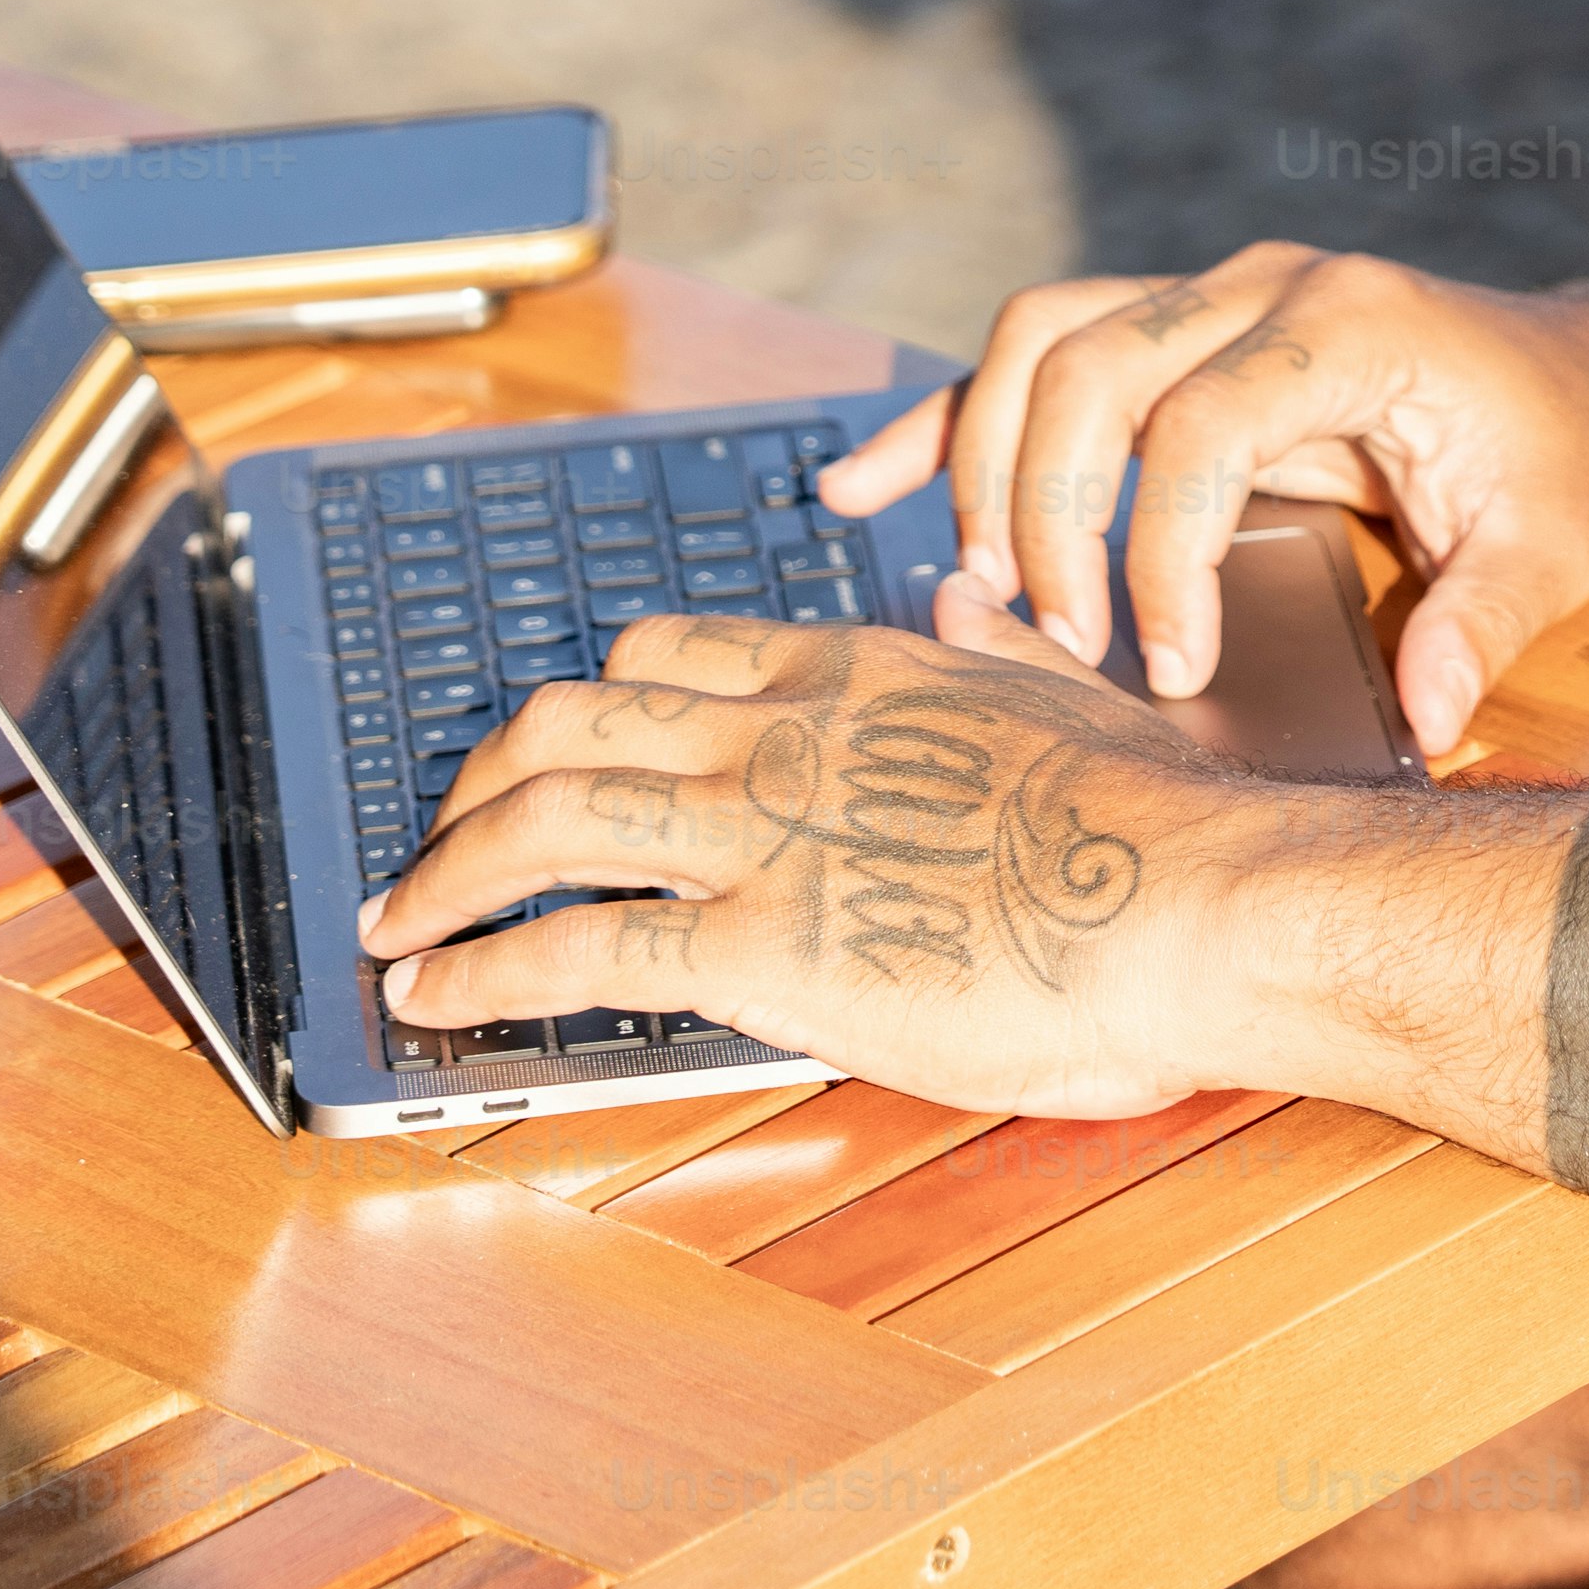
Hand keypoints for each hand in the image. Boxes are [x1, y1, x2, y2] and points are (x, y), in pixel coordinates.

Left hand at [352, 617, 1261, 1114]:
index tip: (543, 746)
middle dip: (474, 781)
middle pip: (565, 721)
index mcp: (853, 668)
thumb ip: (998, 643)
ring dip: (442, 876)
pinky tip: (437, 999)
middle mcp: (781, 731)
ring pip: (543, 821)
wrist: (1196, 900)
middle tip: (434, 839)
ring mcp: (762, 832)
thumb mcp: (1069, 693)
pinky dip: (482, 973)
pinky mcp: (760, 945)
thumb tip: (968, 589)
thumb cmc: (1159, 824)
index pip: (663, 653)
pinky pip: (578, 949)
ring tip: (393, 924)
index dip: (580, 700)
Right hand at [816, 243, 1588, 755]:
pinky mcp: (1173, 327)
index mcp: (1352, 322)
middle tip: (1064, 643)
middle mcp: (1266, 285)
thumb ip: (1486, 623)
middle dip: (1051, 511)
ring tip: (983, 589)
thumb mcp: (1557, 544)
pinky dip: (947, 422)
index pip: (1203, 422)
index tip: (1171, 666)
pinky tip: (861, 486)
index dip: (1162, 549)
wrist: (1582, 374)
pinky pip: (1032, 355)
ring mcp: (1210, 293)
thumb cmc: (1565, 459)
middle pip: (1092, 365)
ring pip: (1041, 337)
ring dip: (988, 460)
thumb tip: (1424, 716)